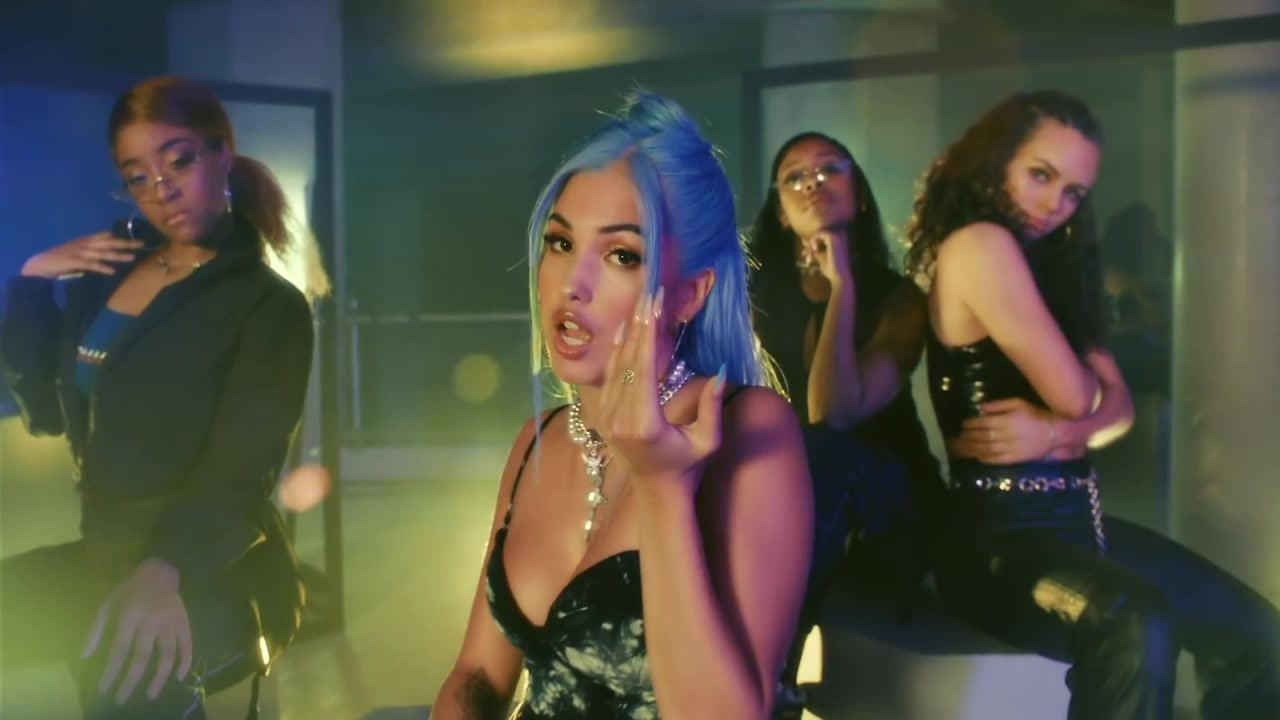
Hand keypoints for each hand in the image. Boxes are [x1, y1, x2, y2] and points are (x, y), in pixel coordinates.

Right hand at [21, 232, 143, 278]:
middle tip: (141, 244)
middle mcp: (85, 244)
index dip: (120, 236)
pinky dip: (102, 268)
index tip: (135, 237)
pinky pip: (91, 265)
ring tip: (132, 258)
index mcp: (86, 241)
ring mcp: (80, 252)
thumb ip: (92, 252)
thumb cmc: (61, 260)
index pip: (106, 236)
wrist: (40, 264)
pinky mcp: (74, 262)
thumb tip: (107, 252)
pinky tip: (112, 271)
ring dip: (118, 255)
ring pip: (103, 253)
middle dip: (125, 243)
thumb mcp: (78, 252)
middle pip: (109, 242)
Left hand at [83, 559, 191, 702]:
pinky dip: (186, 661)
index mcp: (130, 615)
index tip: (104, 689)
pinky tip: (180, 676)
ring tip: (151, 694)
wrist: (160, 572)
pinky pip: (188, 644)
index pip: (120, 649)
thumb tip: (85, 656)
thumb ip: (96, 629)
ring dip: (160, 677)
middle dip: (131, 680)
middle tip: (122, 698)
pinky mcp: (184, 621)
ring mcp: (170, 622)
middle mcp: (151, 621)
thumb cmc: (130, 590)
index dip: (111, 671)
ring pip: (167, 654)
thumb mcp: (107, 604)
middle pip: (142, 656)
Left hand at [598, 287, 727, 485]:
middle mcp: (619, 418)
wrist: (656, 492)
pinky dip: (616, 352)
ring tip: (638, 305)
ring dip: (628, 334)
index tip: (656, 305)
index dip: (649, 334)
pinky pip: (608, 378)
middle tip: (649, 294)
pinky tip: (623, 331)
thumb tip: (721, 371)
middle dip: (639, 325)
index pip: (643, 369)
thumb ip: (712, 407)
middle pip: (628, 362)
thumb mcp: (707, 442)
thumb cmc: (687, 468)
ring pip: (615, 367)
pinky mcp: (603, 416)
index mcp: (643, 424)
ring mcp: (607, 418)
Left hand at [800, 230, 852, 285]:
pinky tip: (815, 250)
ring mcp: (838, 234)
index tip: (805, 253)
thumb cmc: (831, 268)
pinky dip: (814, 241)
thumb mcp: (820, 256)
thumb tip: (804, 242)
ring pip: (818, 233)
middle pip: (819, 233)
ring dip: (811, 243)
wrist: (838, 276)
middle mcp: (840, 234)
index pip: (821, 236)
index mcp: (839, 238)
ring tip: (809, 255)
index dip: (812, 243)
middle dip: (810, 244)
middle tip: (804, 254)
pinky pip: (819, 233)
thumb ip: (814, 248)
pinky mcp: (833, 237)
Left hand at [949, 397, 1056, 464]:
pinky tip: (977, 456)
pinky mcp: (1015, 459)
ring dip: (972, 448)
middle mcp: (1006, 435)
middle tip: (960, 435)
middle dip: (969, 436)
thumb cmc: (1036, 415)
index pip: (983, 423)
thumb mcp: (1019, 403)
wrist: (1055, 433)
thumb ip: (999, 405)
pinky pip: (996, 460)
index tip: (964, 424)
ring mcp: (1010, 449)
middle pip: (982, 437)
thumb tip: (981, 407)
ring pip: (986, 449)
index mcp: (1006, 420)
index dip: (971, 424)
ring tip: (964, 446)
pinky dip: (984, 458)